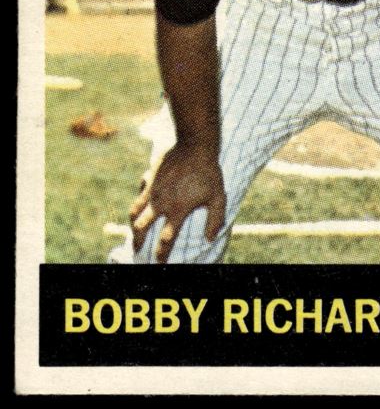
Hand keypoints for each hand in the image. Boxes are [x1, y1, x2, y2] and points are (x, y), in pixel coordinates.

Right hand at [130, 143, 225, 262]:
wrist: (195, 145)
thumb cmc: (209, 172)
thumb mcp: (218, 197)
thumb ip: (215, 220)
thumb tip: (210, 239)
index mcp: (177, 211)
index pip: (166, 241)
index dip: (161, 255)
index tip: (159, 263)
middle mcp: (160, 203)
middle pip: (142, 229)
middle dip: (138, 242)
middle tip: (138, 250)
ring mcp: (153, 190)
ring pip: (135, 211)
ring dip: (133, 223)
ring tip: (134, 230)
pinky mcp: (150, 177)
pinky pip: (140, 190)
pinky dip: (140, 197)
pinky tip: (142, 200)